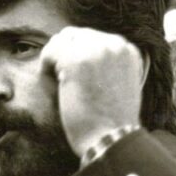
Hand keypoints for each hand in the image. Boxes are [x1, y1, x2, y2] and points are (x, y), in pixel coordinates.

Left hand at [41, 26, 143, 157]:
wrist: (112, 141)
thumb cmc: (111, 123)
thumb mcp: (120, 85)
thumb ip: (107, 65)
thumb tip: (81, 55)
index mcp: (129, 50)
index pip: (94, 38)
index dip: (78, 55)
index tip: (75, 77)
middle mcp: (116, 44)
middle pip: (76, 35)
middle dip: (64, 55)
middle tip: (61, 80)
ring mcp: (96, 50)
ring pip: (62, 40)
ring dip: (55, 60)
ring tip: (58, 83)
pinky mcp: (76, 60)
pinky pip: (50, 52)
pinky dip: (46, 68)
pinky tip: (54, 86)